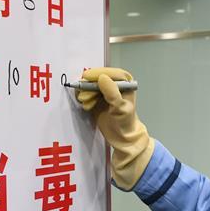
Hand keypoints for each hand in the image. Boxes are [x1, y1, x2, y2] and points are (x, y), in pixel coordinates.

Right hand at [76, 67, 153, 190]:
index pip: (109, 73)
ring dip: (86, 93)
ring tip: (86, 105)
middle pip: (97, 78)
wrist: (122, 137)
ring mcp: (105, 91)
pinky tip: (86, 106)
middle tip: (84, 98)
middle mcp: (114, 84)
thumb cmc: (125, 122)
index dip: (96, 74)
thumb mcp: (120, 108)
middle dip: (89, 86)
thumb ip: (112, 93)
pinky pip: (87, 92)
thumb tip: (102, 78)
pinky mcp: (97, 98)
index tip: (85, 77)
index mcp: (125, 82)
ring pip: (90, 85)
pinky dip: (84, 98)